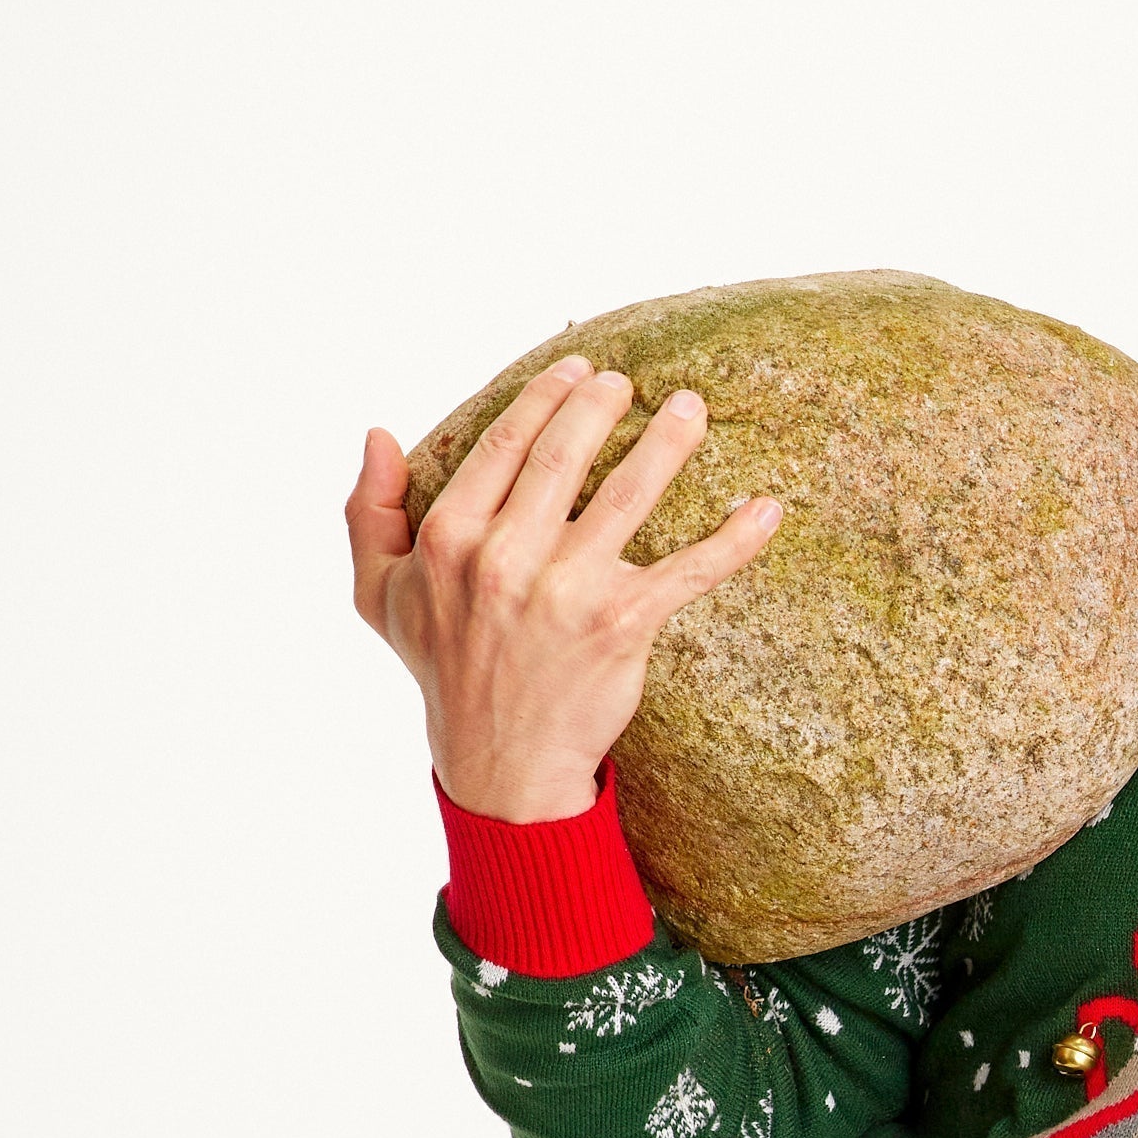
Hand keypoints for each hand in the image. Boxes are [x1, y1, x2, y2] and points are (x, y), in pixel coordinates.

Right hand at [347, 356, 780, 821]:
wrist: (500, 766)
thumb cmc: (445, 671)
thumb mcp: (381, 596)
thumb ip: (370, 512)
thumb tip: (379, 434)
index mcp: (449, 538)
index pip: (506, 444)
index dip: (547, 396)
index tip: (578, 371)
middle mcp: (506, 557)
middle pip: (566, 455)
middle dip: (603, 405)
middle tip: (630, 382)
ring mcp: (567, 591)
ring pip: (629, 494)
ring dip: (668, 443)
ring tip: (692, 410)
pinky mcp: (622, 626)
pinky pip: (688, 570)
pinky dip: (734, 539)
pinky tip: (766, 509)